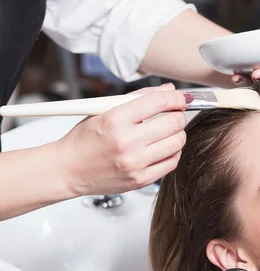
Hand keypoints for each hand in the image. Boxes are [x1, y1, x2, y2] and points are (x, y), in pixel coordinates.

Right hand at [54, 83, 188, 195]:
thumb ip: (139, 98)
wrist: (67, 170)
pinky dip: (173, 152)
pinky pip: (172, 163)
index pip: (158, 102)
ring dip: (178, 134)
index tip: (181, 99)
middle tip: (174, 114)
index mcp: (115, 120)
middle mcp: (126, 142)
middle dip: (178, 115)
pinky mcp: (141, 179)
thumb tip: (168, 91)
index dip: (176, 98)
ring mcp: (135, 163)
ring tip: (168, 131)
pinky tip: (164, 148)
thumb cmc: (83, 140)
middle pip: (173, 123)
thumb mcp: (103, 111)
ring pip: (177, 143)